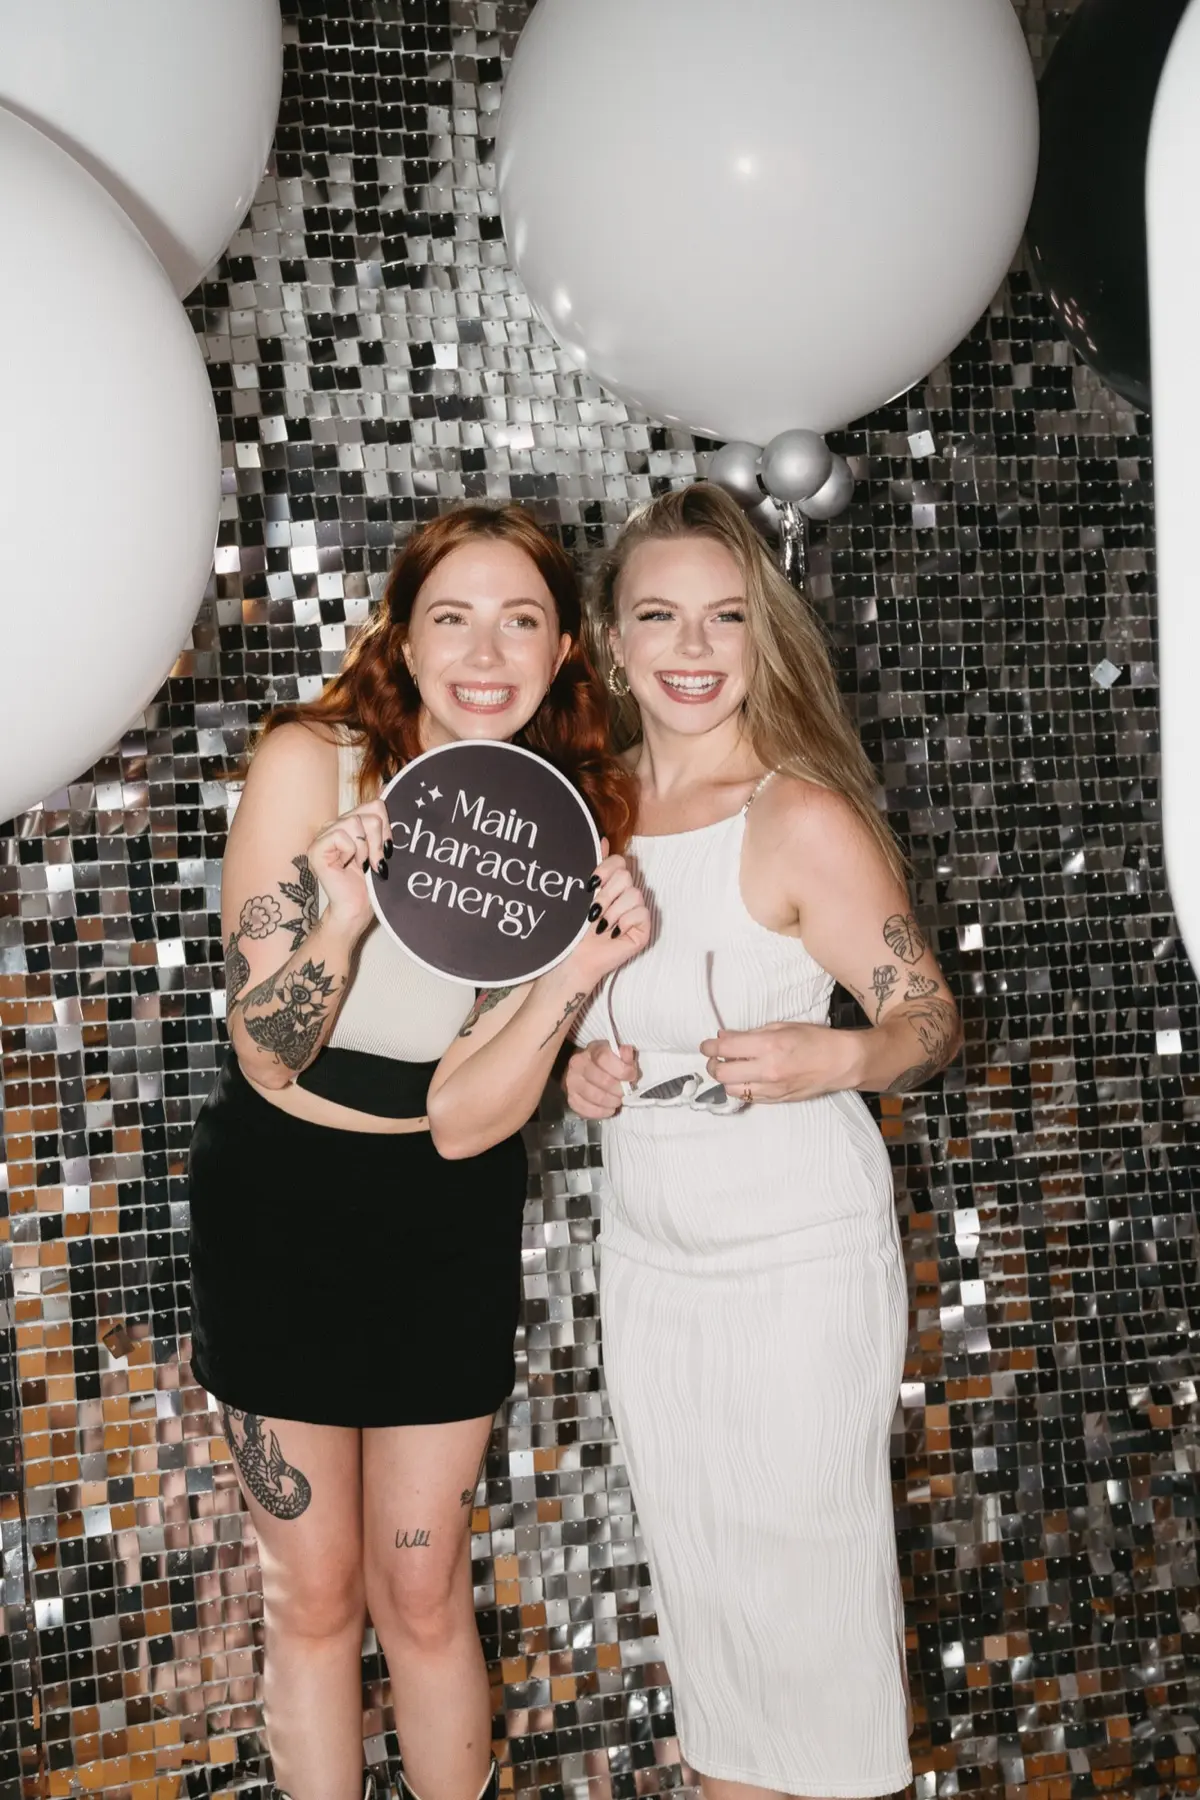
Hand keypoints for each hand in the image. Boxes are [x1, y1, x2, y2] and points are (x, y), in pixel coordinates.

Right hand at [306, 797, 391, 934]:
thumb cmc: (372, 884)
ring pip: (356, 822)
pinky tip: (346, 866)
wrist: (357, 909)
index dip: (387, 828)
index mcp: (351, 823)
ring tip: (360, 865)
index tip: (387, 851)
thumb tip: (392, 792)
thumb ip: (385, 826)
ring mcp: (324, 835)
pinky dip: (351, 853)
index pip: (376, 805)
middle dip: (378, 841)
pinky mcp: (316, 848)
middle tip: (374, 862)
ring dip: (365, 849)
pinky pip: (342, 836)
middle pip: (371, 811)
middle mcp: (335, 824)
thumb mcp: (384, 849)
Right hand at [564, 1039, 639, 1118]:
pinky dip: (600, 1112)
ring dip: (610, 1102)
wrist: (588, 1071)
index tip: (631, 1076)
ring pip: (594, 1096)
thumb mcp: (619, 1055)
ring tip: (617, 1101)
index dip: (621, 1070)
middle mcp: (578, 1064)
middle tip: (625, 1092)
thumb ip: (625, 1055)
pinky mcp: (571, 1098)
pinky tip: (608, 1109)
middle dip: (618, 1089)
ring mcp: (572, 1081)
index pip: (604, 1058)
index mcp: (592, 1050)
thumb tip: (627, 1052)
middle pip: (602, 1080)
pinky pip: (585, 1109)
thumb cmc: (607, 1064)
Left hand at [565, 846, 651, 984]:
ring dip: (612, 911)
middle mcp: (627, 895)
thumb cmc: (575, 928)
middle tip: (593, 912)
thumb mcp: (583, 894)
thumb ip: (594, 866)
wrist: (574, 956)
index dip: (605, 870)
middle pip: (626, 876)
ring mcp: (637, 912)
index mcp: (613, 884)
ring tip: (601, 926)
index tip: (589, 885)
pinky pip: (641, 913)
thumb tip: (603, 839)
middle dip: (606, 895)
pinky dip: (624, 923)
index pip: (620, 861)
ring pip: (634, 894)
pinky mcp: (644, 929)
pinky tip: (613, 933)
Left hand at [699, 1020, 862, 1102]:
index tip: (706, 1045)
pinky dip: (741, 1088)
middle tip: (715, 1058)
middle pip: (723, 1073)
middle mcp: (768, 1070)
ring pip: (732, 1090)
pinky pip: (749, 1097)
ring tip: (731, 1068)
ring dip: (726, 1079)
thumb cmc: (815, 1039)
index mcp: (769, 1046)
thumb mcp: (782, 1026)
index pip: (726, 1049)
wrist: (841, 1062)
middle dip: (713, 1065)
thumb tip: (724, 1037)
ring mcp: (772, 1088)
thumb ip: (751, 1034)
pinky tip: (746, 1078)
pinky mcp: (778, 1100)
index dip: (709, 1046)